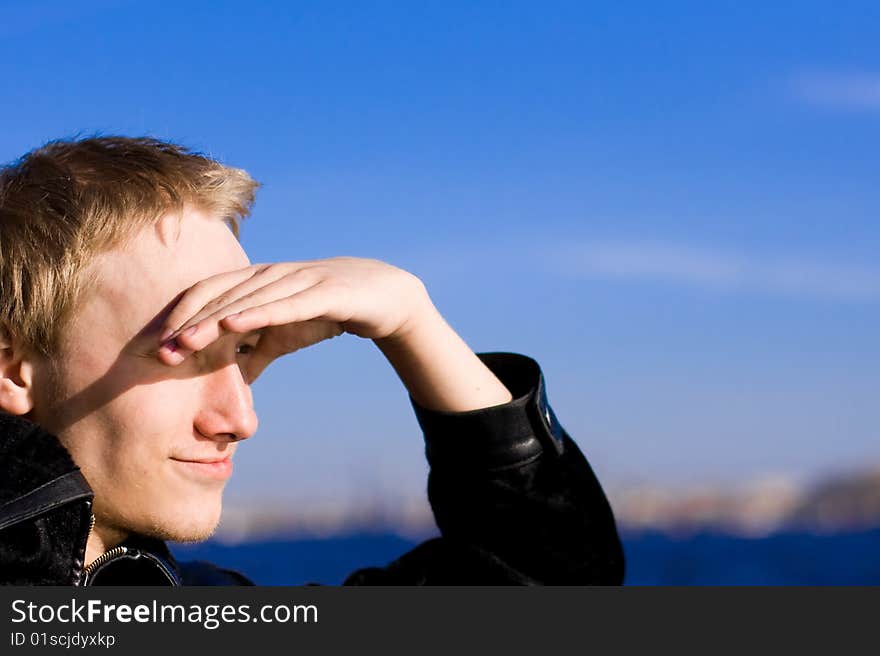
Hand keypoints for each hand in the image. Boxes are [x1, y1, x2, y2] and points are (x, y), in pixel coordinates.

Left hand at [157, 256, 432, 381]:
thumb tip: (230, 383)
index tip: (155, 346)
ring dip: (212, 321)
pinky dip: (257, 312)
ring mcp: (296, 281)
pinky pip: (285, 303)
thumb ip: (256, 354)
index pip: (207, 294)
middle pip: (219, 296)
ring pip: (246, 300)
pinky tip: (234, 323)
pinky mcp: (323, 293)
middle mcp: (270, 275)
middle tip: (158, 351)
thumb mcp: (285, 336)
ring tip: (184, 342)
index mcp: (256, 282)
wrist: (381, 296)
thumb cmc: (326, 312)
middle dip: (186, 324)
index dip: (179, 317)